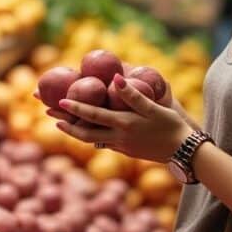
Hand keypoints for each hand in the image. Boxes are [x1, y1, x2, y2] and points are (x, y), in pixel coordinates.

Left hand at [55, 75, 193, 162]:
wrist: (184, 153)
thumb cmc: (171, 126)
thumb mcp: (153, 107)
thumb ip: (133, 94)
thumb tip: (115, 78)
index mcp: (123, 125)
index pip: (93, 115)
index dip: (75, 109)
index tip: (58, 101)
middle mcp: (118, 138)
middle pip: (84, 133)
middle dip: (64, 124)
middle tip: (47, 114)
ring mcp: (121, 146)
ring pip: (91, 139)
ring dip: (74, 131)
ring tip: (59, 123)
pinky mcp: (126, 150)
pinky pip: (102, 142)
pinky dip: (89, 136)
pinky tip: (85, 130)